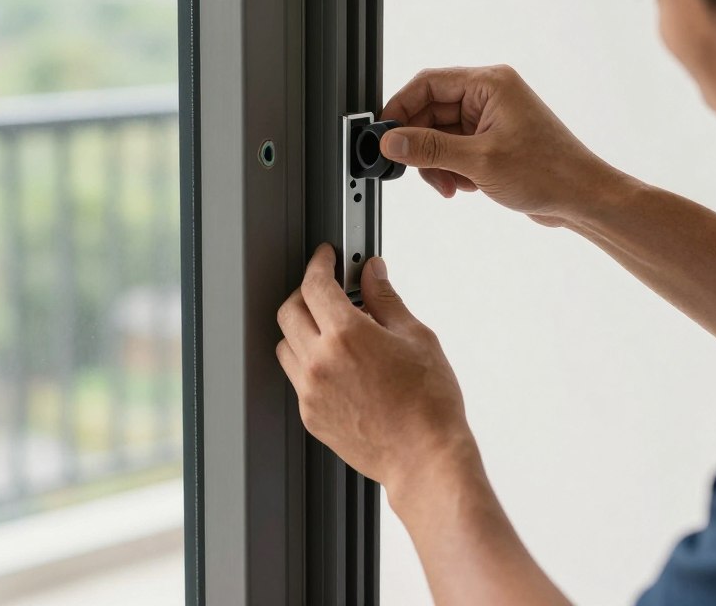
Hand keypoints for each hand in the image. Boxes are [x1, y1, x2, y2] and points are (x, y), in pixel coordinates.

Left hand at [276, 244, 475, 492]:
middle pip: (289, 311)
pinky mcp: (311, 415)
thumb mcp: (416, 337)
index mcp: (346, 335)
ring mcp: (310, 391)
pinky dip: (308, 361)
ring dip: (302, 328)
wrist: (425, 457)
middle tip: (327, 289)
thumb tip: (373, 273)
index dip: (319, 264)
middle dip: (305, 293)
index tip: (326, 258)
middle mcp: (320, 361)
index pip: (314, 284)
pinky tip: (337, 363)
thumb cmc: (429, 403)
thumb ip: (386, 299)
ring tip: (333, 329)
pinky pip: (296, 377)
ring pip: (286, 345)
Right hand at [380, 64, 618, 225]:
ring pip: (440, 135)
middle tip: (415, 171)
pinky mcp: (492, 142)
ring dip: (436, 164)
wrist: (583, 199)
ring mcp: (491, 119)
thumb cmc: (548, 172)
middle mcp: (489, 95)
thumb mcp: (480, 161)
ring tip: (449, 186)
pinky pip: (455, 150)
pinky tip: (464, 188)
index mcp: (489, 84)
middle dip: (421, 145)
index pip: (428, 83)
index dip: (400, 108)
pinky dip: (451, 170)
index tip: (384, 135)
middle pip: (430, 111)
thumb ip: (430, 149)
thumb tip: (390, 141)